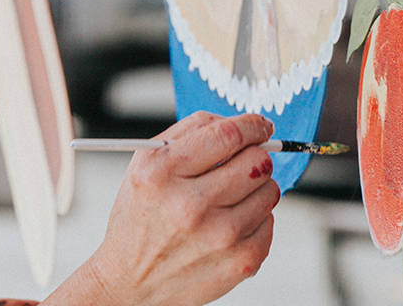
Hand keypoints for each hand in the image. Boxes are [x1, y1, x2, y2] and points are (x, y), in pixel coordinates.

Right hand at [76, 112, 278, 305]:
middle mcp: (189, 204)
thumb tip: (239, 123)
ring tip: (231, 196)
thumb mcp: (144, 165)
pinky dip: (257, 216)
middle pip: (255, 160)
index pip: (227, 134)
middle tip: (245, 160)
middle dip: (256, 155)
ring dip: (257, 186)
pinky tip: (230, 221)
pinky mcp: (240, 261)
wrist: (132, 280)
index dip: (252, 125)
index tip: (260, 126)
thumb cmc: (140, 218)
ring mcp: (218, 235)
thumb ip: (188, 133)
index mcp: (162, 172)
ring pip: (269, 189)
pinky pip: (270, 222)